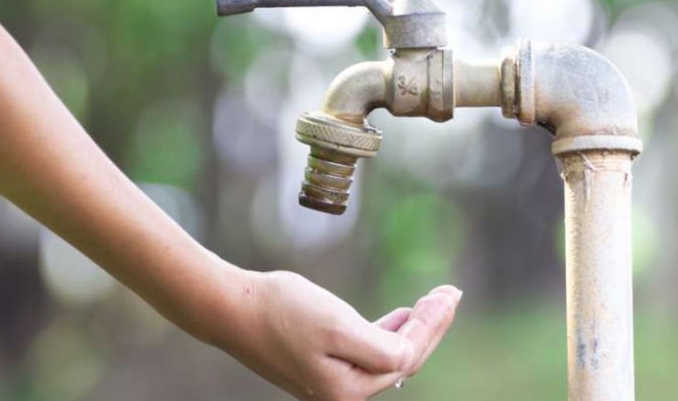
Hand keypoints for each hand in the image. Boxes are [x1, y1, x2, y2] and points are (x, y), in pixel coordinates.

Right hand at [226, 270, 461, 400]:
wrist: (233, 308)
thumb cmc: (282, 312)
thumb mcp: (337, 325)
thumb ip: (380, 346)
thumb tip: (409, 354)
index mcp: (349, 389)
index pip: (407, 356)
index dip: (433, 324)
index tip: (450, 293)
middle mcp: (342, 393)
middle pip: (401, 360)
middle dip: (430, 326)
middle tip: (451, 295)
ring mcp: (331, 380)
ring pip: (386, 355)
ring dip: (411, 328)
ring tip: (432, 303)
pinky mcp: (321, 364)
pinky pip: (367, 351)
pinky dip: (387, 331)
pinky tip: (399, 317)